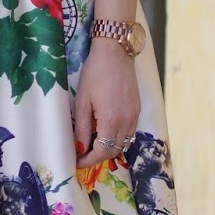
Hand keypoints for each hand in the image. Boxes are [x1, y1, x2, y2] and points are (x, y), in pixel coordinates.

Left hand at [74, 42, 140, 168]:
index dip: (88, 160)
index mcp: (111, 121)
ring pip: (124, 144)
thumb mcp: (82, 101)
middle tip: (82, 155)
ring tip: (93, 145)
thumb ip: (81, 127)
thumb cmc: (95, 73)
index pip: (101, 152)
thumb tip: (79, 148)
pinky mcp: (137, 110)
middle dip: (98, 157)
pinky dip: (118, 138)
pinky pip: (129, 133)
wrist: (116, 53)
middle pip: (114, 151)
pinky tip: (106, 132)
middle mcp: (126, 122)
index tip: (77, 162)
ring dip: (109, 149)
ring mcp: (134, 116)